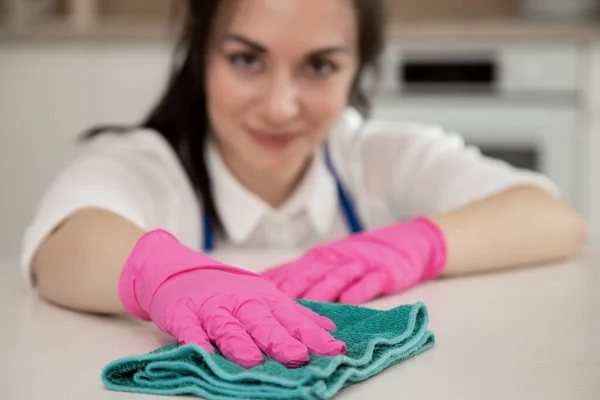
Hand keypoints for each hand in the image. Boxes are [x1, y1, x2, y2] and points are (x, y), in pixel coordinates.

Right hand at [118, 230, 345, 368]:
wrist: (181, 271)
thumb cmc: (229, 291)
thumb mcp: (265, 297)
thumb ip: (295, 315)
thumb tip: (329, 329)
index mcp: (264, 299)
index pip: (292, 318)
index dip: (312, 335)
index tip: (334, 350)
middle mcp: (241, 302)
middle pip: (262, 321)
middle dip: (280, 340)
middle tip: (298, 357)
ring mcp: (211, 308)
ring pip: (227, 326)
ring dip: (239, 343)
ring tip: (253, 361)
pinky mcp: (183, 314)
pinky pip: (189, 329)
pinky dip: (195, 340)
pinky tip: (202, 352)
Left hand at [262, 218, 446, 303]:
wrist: (407, 242)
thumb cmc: (359, 257)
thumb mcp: (328, 260)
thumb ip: (298, 272)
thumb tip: (260, 284)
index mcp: (320, 258)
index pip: (291, 269)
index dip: (271, 283)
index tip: (249, 295)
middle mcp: (336, 259)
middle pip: (310, 273)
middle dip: (289, 287)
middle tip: (269, 302)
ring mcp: (360, 264)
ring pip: (337, 278)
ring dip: (320, 290)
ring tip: (304, 305)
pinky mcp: (384, 272)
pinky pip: (370, 282)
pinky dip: (359, 290)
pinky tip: (348, 301)